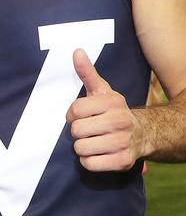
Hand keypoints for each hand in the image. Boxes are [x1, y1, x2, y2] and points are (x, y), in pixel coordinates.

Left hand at [66, 49, 142, 170]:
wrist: (142, 134)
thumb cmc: (113, 112)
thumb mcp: (102, 91)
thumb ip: (87, 73)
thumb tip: (76, 51)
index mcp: (112, 102)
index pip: (74, 110)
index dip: (72, 115)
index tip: (81, 116)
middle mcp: (120, 121)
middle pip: (76, 130)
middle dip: (78, 132)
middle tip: (89, 130)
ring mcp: (122, 142)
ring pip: (81, 148)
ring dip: (82, 147)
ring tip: (94, 142)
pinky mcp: (122, 161)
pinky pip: (89, 164)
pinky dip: (88, 161)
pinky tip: (98, 154)